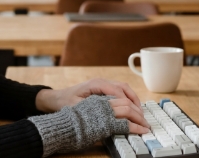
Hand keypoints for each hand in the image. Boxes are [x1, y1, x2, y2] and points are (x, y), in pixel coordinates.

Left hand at [35, 78, 149, 133]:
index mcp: (96, 84)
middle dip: (134, 101)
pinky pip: (120, 91)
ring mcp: (104, 84)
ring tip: (139, 113)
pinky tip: (131, 109)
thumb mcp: (76, 108)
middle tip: (141, 115)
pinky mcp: (104, 89)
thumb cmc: (65, 102)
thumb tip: (107, 114)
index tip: (134, 114)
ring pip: (124, 88)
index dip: (127, 103)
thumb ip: (91, 109)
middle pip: (124, 88)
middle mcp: (102, 82)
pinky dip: (128, 99)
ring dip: (133, 99)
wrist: (56, 98)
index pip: (117, 91)